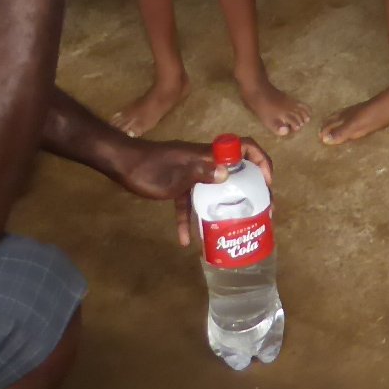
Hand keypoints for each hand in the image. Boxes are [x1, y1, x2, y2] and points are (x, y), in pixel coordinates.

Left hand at [105, 134, 274, 246]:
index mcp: (207, 153)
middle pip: (234, 171)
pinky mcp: (177, 186)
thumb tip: (226, 174)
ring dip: (224, 206)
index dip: (260, 161)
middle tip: (260, 209)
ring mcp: (191, 173)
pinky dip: (188, 220)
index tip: (267, 183)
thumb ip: (200, 172)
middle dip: (250, 189)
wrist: (121, 164)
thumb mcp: (177, 172)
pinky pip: (188, 203)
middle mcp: (204, 161)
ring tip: (235, 226)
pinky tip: (187, 241)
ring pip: (214, 190)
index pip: (243, 147)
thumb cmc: (149, 166)